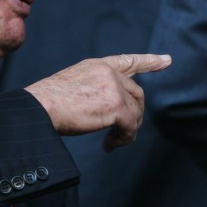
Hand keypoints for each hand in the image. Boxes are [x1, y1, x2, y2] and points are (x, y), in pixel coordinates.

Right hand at [25, 53, 171, 150]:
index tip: (167, 60)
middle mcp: (108, 72)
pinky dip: (123, 139)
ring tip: (111, 141)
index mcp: (97, 66)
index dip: (149, 62)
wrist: (39, 107)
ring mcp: (113, 87)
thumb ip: (96, 90)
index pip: (128, 61)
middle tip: (120, 133)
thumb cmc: (48, 103)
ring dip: (127, 130)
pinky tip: (109, 145)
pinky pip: (131, 126)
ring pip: (135, 112)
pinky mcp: (116, 105)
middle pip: (136, 95)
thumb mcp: (75, 86)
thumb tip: (114, 111)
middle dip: (133, 116)